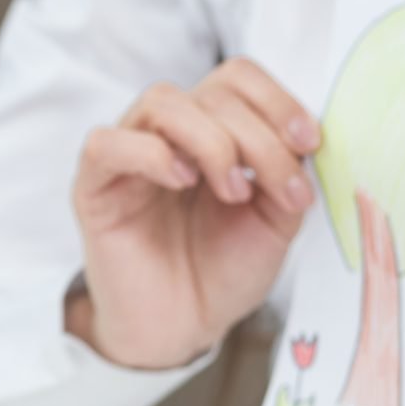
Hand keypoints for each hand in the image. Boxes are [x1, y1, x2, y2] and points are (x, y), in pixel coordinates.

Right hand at [68, 57, 318, 369]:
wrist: (183, 328)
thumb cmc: (223, 271)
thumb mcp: (275, 219)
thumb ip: (287, 171)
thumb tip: (303, 136)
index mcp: (212, 129)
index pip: (237, 77)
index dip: (277, 99)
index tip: (309, 143)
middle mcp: (169, 132)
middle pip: (211, 91)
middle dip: (259, 137)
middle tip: (281, 190)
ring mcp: (129, 154)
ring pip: (163, 101)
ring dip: (213, 141)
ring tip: (235, 191)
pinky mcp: (94, 186)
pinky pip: (108, 143)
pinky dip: (152, 154)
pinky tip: (184, 182)